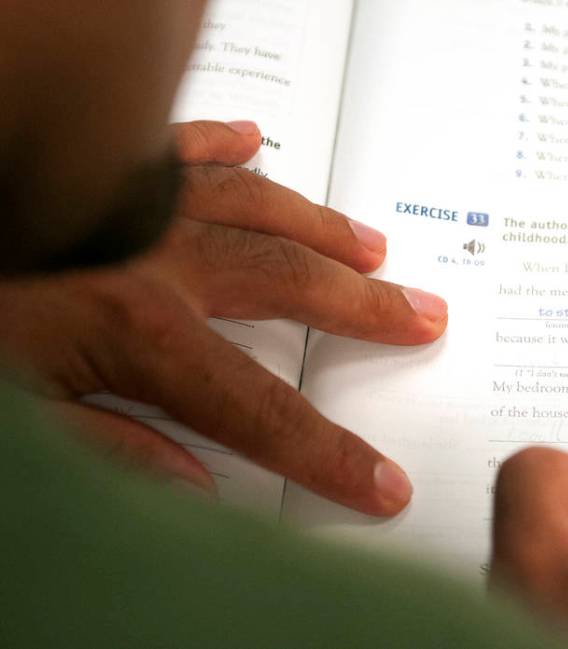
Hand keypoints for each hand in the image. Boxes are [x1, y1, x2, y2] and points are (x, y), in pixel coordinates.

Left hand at [0, 120, 446, 514]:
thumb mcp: (16, 417)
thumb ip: (114, 455)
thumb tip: (199, 490)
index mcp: (139, 329)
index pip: (261, 411)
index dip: (328, 455)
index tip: (383, 485)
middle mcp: (158, 257)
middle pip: (290, 288)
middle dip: (367, 310)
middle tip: (427, 317)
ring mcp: (139, 201)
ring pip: (260, 209)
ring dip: (323, 231)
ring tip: (376, 247)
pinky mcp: (107, 165)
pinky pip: (183, 146)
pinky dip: (226, 145)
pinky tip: (259, 141)